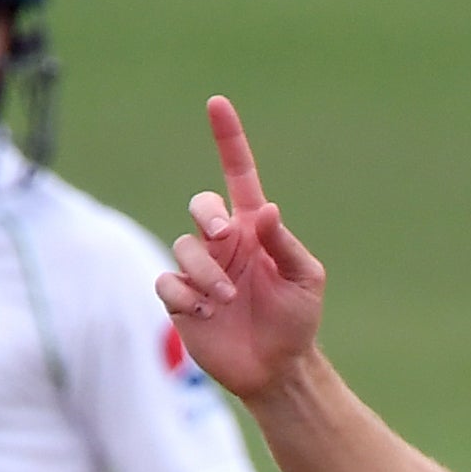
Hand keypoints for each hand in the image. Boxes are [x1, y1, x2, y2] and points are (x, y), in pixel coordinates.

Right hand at [155, 97, 327, 402]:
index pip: (237, 175)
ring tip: (227, 299)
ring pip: (183, 246)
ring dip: (206, 272)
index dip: (228, 139)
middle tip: (224, 238)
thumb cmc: (296, 319)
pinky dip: (185, 295)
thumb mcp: (304, 279)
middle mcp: (223, 243)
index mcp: (254, 230)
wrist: (276, 367)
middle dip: (207, 216)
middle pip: (200, 206)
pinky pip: (167, 281)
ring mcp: (199, 269)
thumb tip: (266, 211)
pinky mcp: (179, 298)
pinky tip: (206, 314)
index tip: (217, 104)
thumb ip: (284, 244)